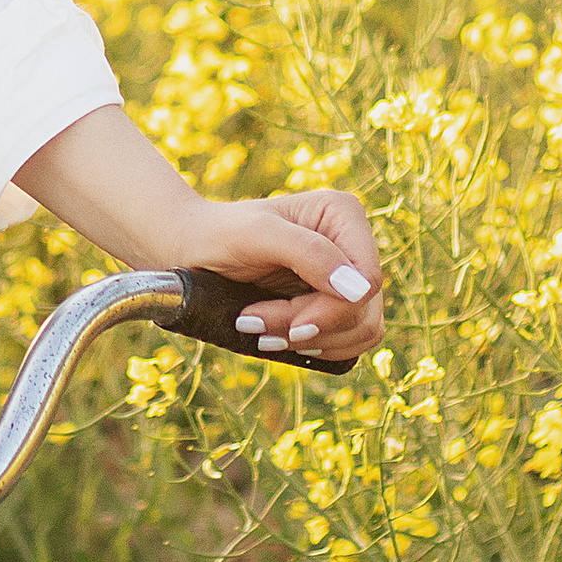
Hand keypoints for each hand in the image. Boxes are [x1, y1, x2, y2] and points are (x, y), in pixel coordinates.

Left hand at [177, 184, 385, 364]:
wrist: (195, 252)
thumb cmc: (220, 235)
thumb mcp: (257, 235)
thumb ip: (308, 253)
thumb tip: (359, 289)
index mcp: (343, 214)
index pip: (366, 279)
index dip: (333, 310)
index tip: (290, 325)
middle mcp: (353, 242)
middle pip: (361, 309)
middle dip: (309, 326)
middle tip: (253, 322)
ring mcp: (348, 276)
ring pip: (361, 330)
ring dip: (311, 341)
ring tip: (260, 330)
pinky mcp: (339, 304)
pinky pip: (352, 341)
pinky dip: (317, 347)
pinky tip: (277, 338)